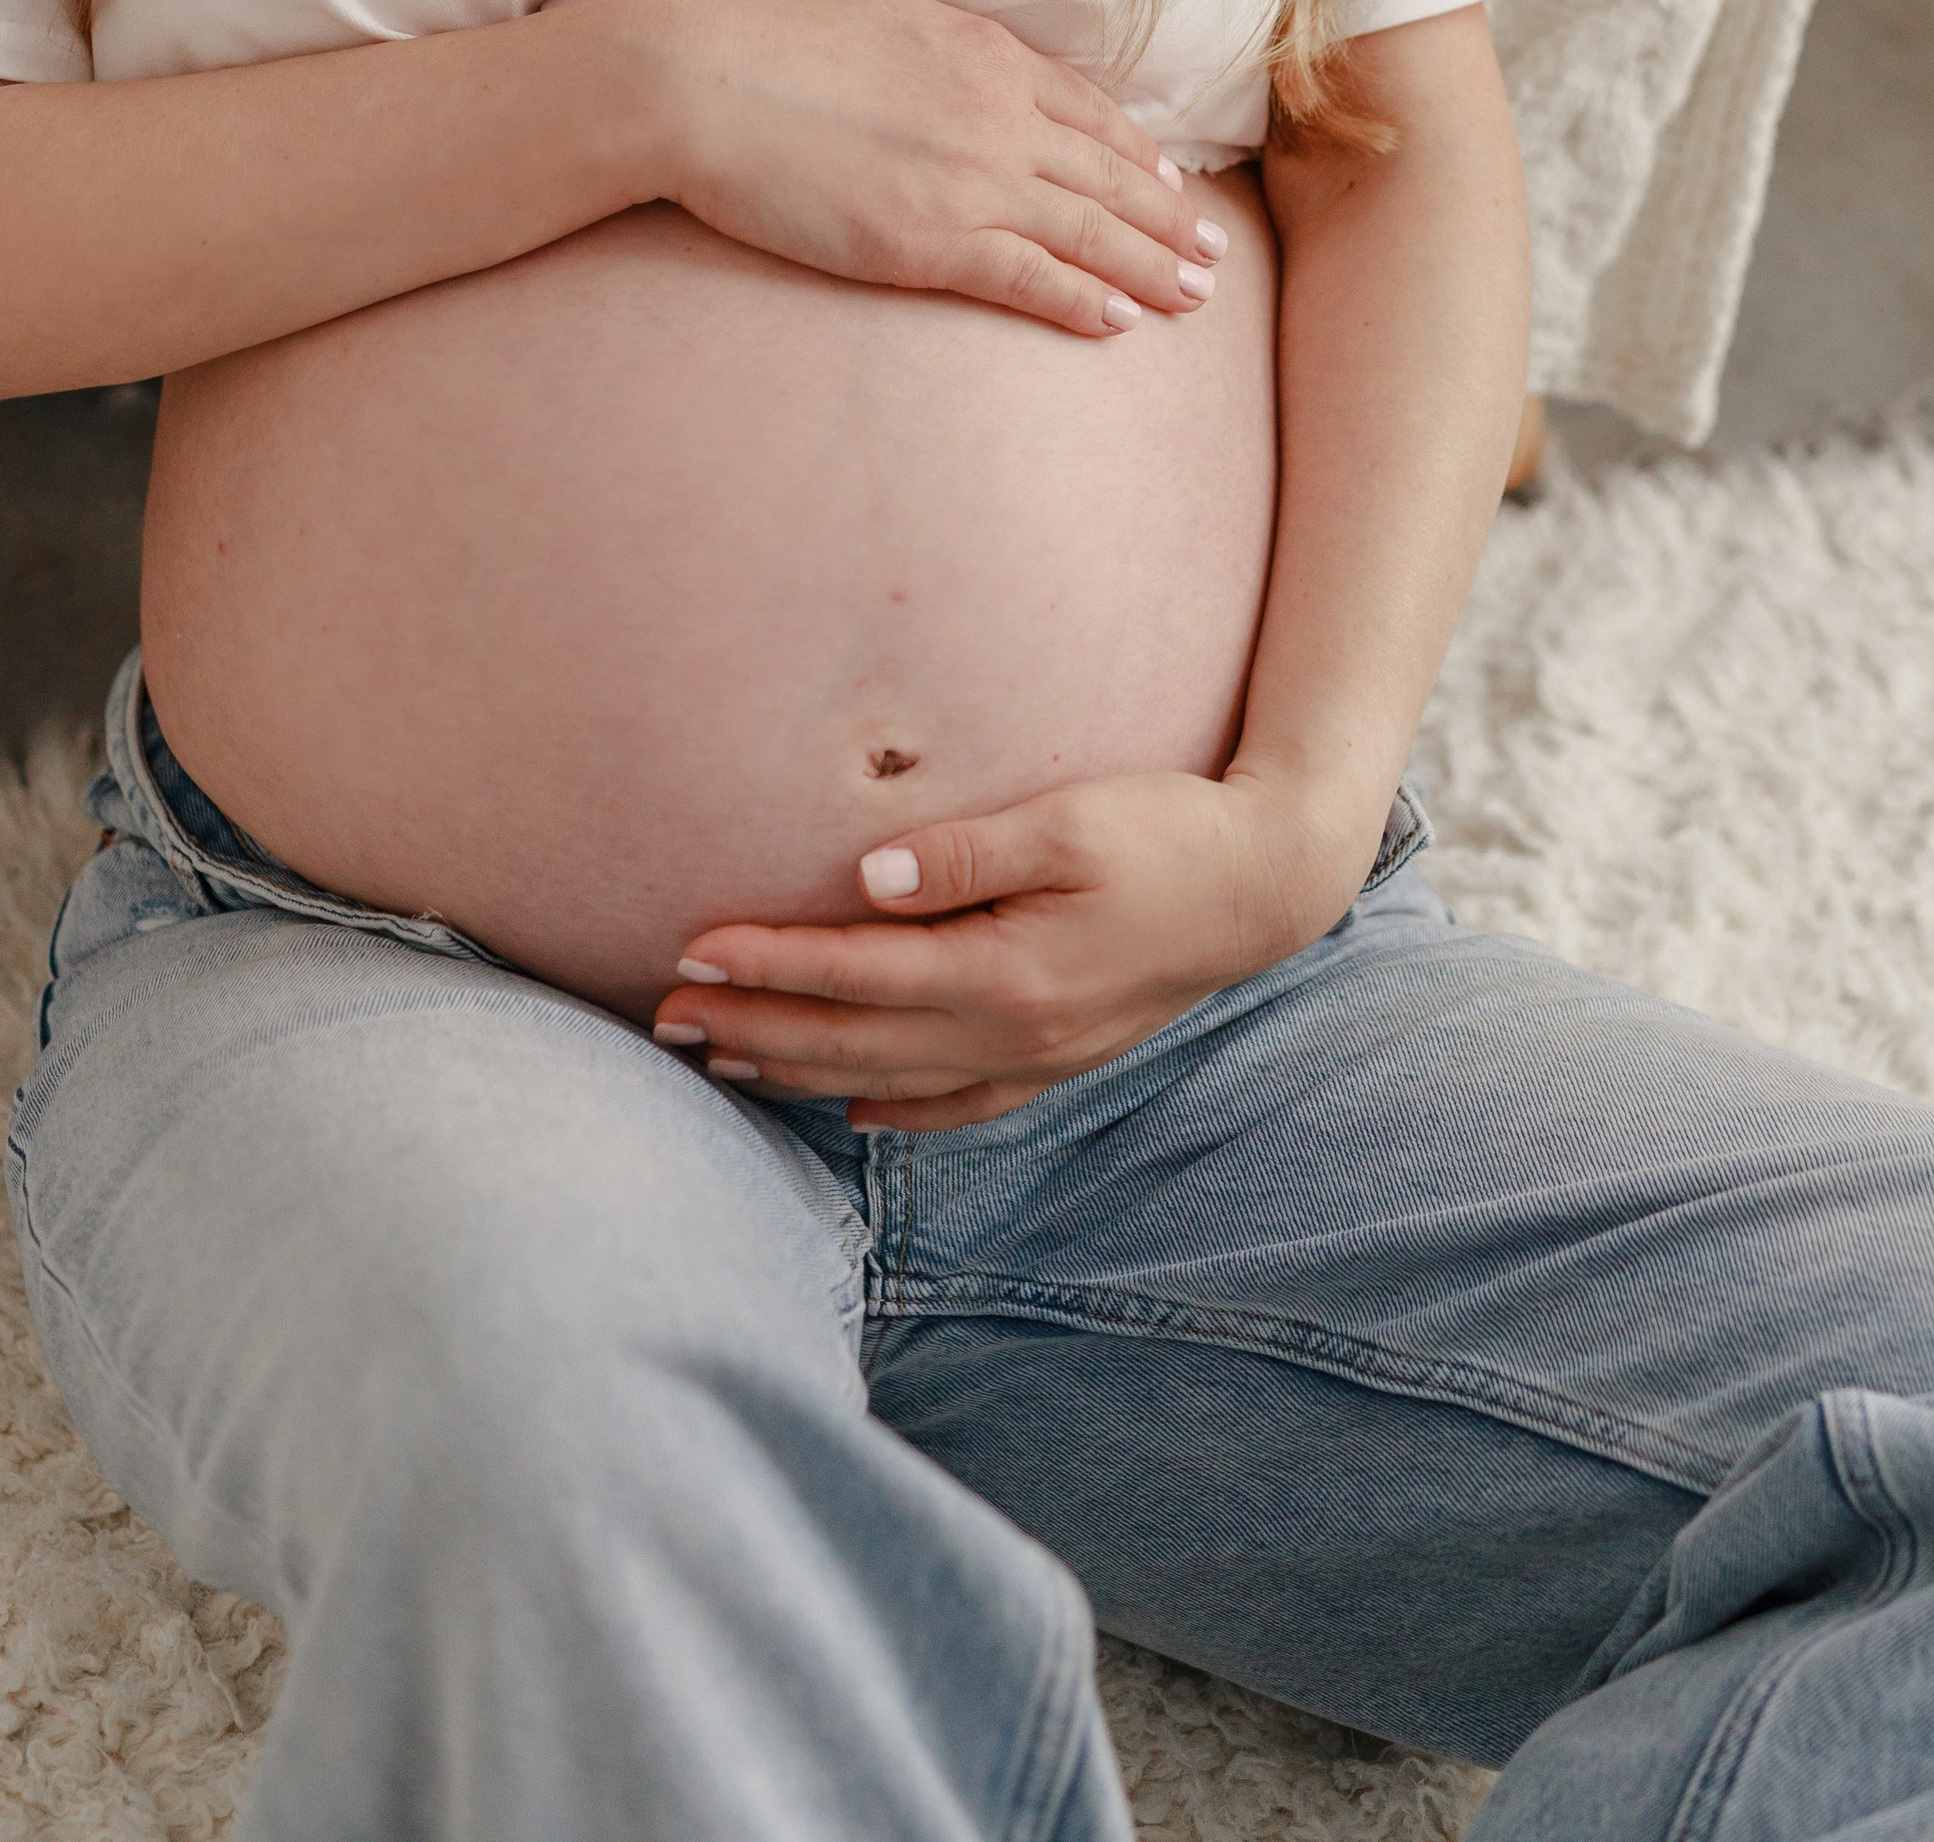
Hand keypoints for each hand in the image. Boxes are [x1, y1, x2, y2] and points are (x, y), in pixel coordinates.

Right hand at [628, 0, 1227, 336]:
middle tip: (1214, 253)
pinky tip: (1120, 320)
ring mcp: (970, 179)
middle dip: (1169, 219)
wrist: (704, 82)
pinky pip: (1030, 276)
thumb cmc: (771, 46)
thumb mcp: (884, 17)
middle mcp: (997, 114)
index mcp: (985, 53)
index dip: (1139, 154)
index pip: (1089, 111)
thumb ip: (945, 47)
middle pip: (1108, 174)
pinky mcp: (930, 240)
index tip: (1172, 184)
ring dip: (1151, 265)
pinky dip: (1083, 300)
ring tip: (1195, 295)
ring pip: (1088, 230)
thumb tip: (970, 65)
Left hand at [650, 767, 1378, 1130]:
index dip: (767, 963)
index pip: (855, 974)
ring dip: (800, 1070)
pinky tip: (851, 1111)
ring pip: (890, 1082)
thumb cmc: (1167, 831)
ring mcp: (1035, 1057)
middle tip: (665, 1017)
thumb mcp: (1067, 821)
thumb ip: (961, 855)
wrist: (1267, 885)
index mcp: (1004, 972)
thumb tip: (863, 881)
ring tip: (722, 1058)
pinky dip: (893, 1112)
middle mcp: (1010, 1033)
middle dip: (755, 1027)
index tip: (690, 950)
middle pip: (853, 1041)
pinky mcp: (1059, 1058)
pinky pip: (957, 1106)